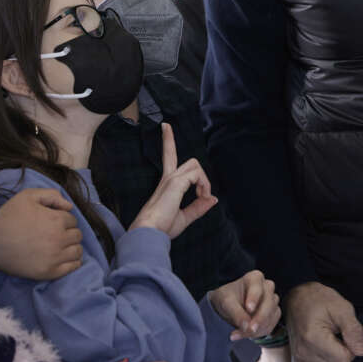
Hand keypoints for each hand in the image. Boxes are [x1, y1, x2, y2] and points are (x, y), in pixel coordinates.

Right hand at [0, 188, 82, 279]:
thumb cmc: (7, 217)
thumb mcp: (28, 196)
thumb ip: (52, 195)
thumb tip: (69, 206)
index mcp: (57, 220)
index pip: (73, 220)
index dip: (63, 220)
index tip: (52, 223)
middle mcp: (59, 238)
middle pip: (77, 235)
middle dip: (68, 232)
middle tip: (55, 234)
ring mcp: (54, 257)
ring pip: (77, 251)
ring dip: (72, 246)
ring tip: (60, 246)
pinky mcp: (48, 272)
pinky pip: (72, 267)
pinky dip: (73, 262)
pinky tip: (65, 258)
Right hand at [129, 123, 217, 239]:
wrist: (149, 234)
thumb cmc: (161, 228)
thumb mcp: (184, 218)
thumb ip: (198, 207)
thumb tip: (213, 199)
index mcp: (167, 185)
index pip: (168, 159)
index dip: (168, 142)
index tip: (165, 127)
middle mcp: (167, 179)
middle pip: (176, 154)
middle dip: (169, 140)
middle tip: (169, 133)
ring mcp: (171, 179)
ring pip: (194, 165)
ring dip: (203, 180)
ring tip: (202, 196)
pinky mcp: (175, 182)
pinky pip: (197, 175)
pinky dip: (204, 185)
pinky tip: (202, 196)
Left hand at [208, 270, 280, 339]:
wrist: (228, 306)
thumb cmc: (227, 298)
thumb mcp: (226, 303)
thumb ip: (236, 313)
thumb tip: (247, 327)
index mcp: (255, 278)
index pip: (257, 288)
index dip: (254, 298)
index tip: (249, 309)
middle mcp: (267, 287)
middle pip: (269, 303)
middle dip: (259, 318)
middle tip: (249, 329)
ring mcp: (272, 300)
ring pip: (271, 315)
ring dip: (258, 328)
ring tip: (239, 334)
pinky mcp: (273, 313)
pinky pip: (271, 325)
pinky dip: (260, 332)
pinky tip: (246, 335)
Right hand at [285, 282, 362, 361]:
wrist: (296, 299)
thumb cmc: (319, 300)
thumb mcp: (342, 307)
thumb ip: (354, 329)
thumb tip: (362, 352)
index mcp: (314, 338)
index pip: (344, 360)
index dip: (351, 349)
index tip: (345, 335)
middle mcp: (304, 354)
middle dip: (345, 360)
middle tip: (340, 341)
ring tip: (333, 349)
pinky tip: (327, 359)